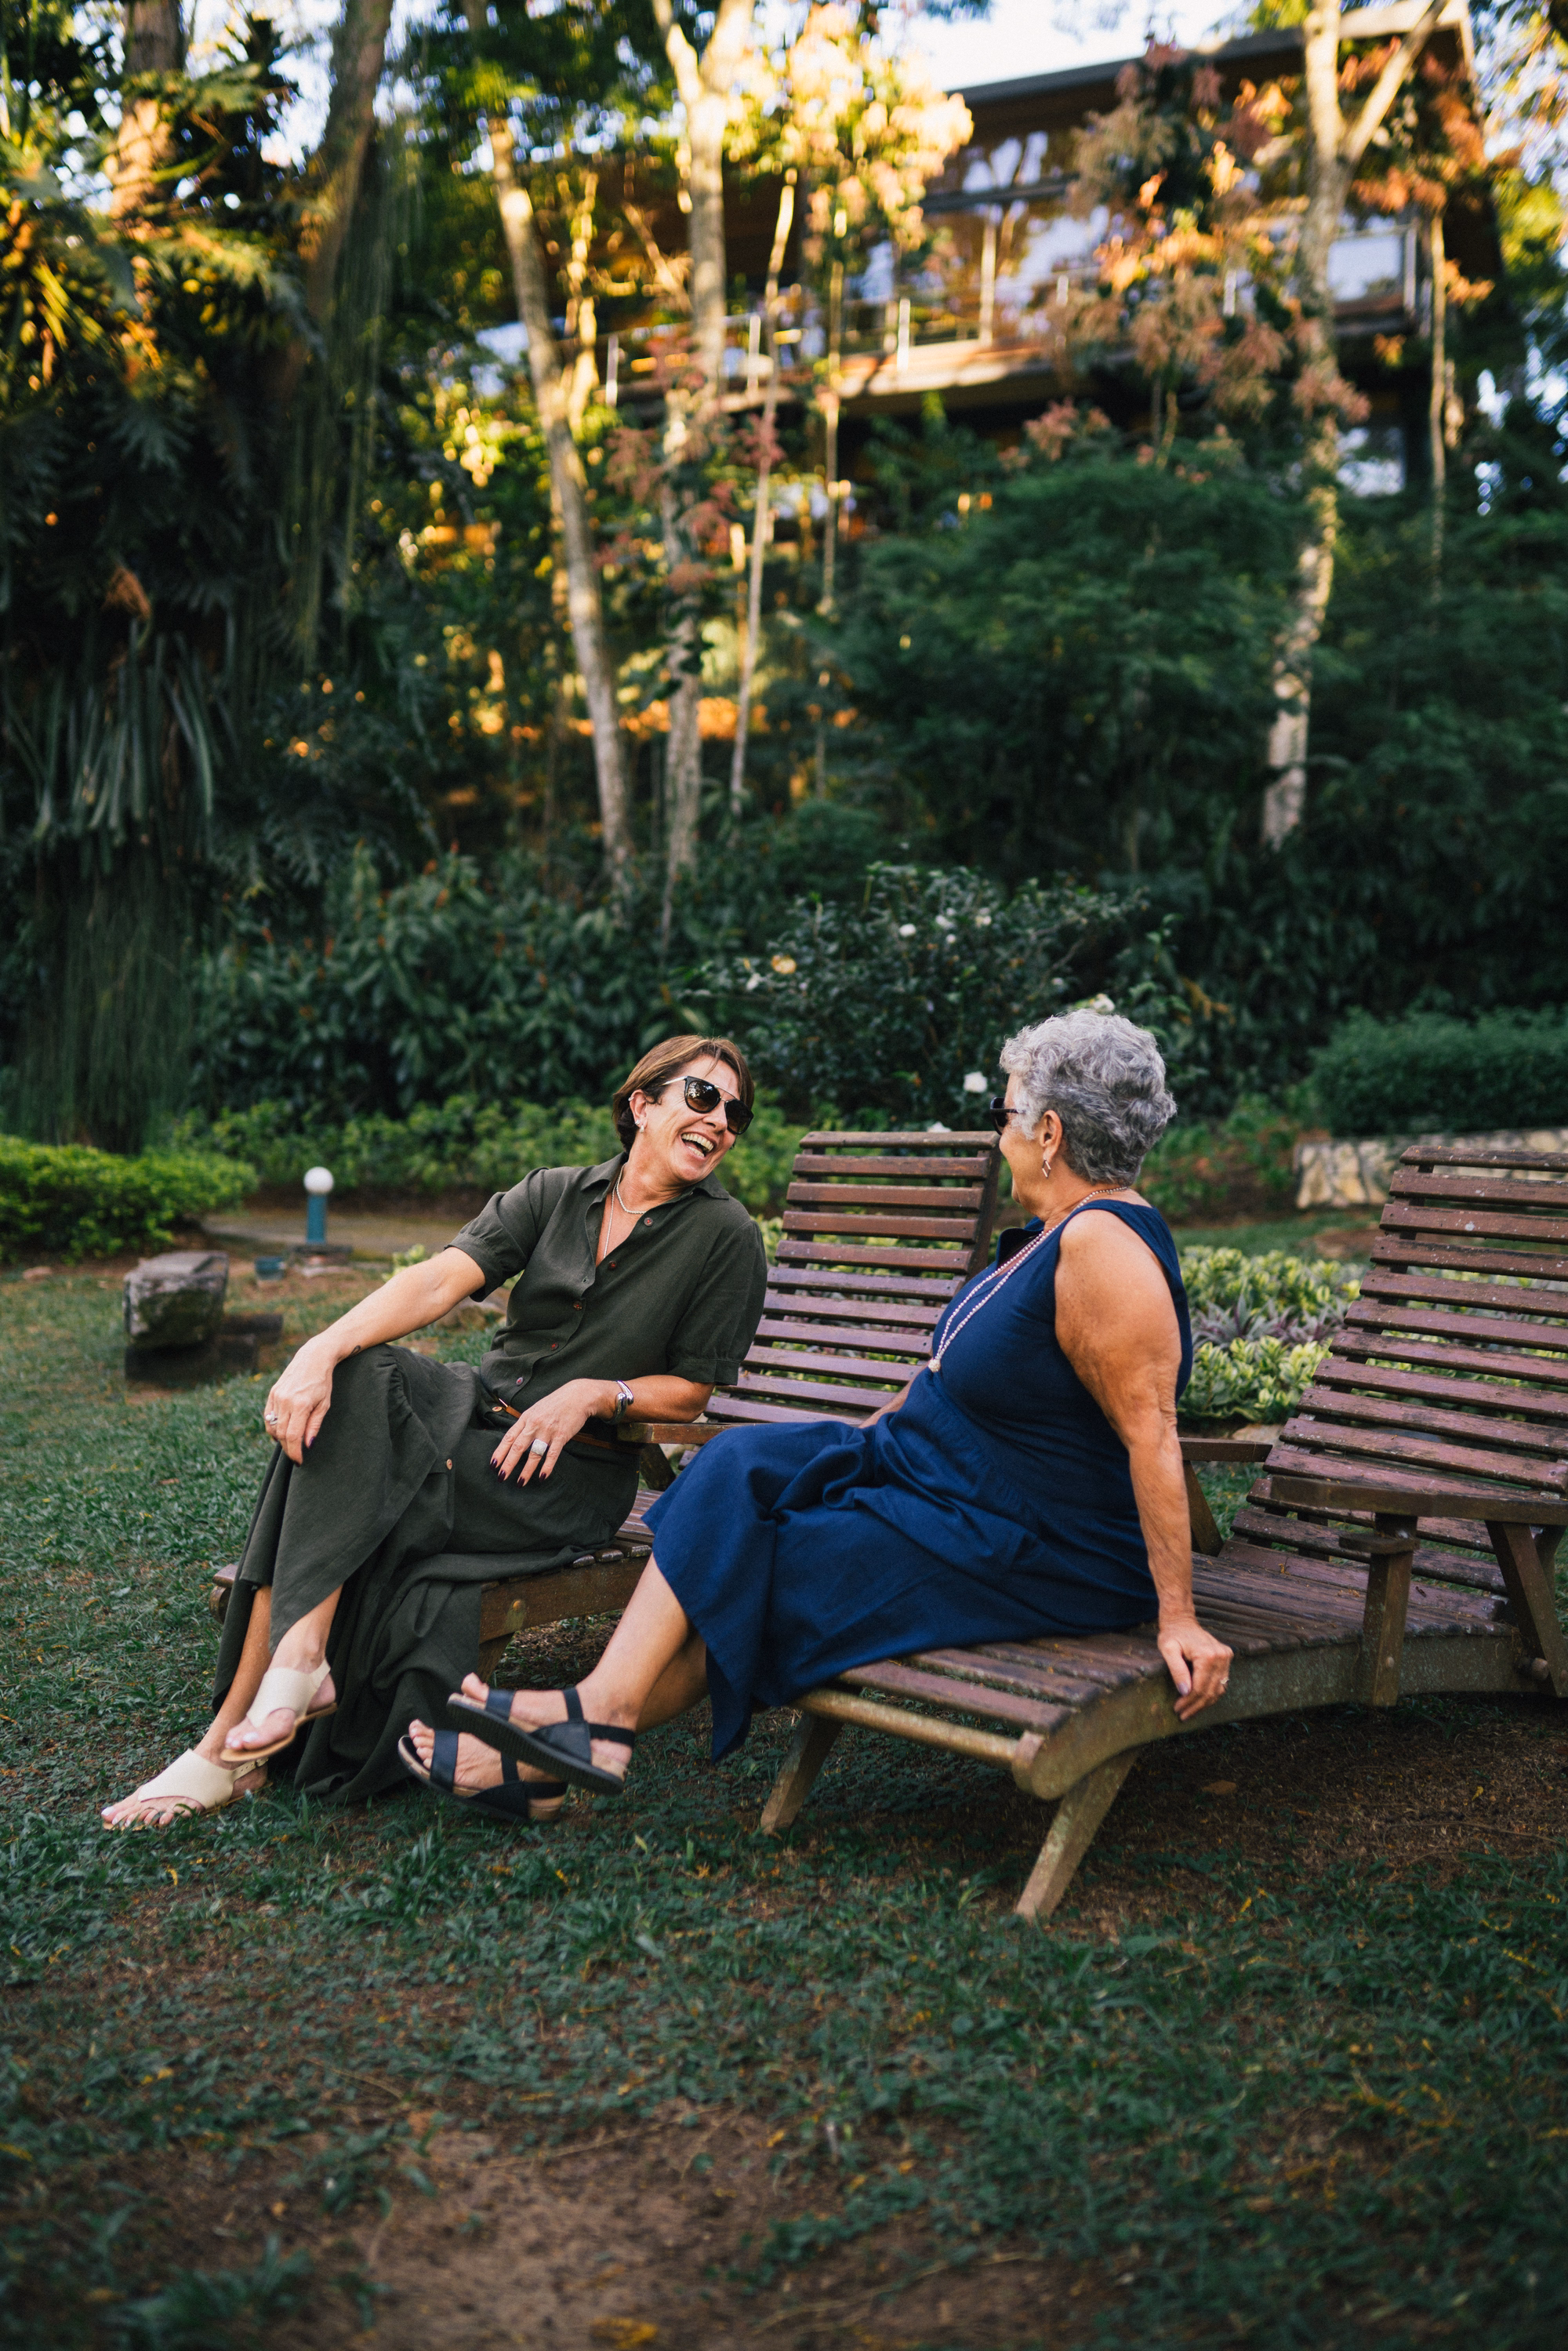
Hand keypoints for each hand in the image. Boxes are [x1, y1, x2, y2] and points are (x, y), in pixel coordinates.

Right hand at [263, 1338, 337, 1463]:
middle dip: (288, 1448)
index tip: (299, 1461)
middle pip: (281, 1434)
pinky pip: (268, 1416)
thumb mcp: (324, 1404)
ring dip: (279, 1439)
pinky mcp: (272, 1393)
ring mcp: (276, 1396)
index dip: (294, 1452)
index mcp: (300, 1405)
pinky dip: (272, 1427)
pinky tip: (280, 1433)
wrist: (313, 1358)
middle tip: (295, 1456)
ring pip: (272, 1426)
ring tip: (290, 1444)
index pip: (292, 1436)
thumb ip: (314, 1426)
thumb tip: (307, 1445)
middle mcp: (285, 1401)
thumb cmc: (323, 1381)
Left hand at [491, 1379, 608, 1485]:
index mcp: (526, 1418)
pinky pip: (552, 1454)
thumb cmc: (555, 1403)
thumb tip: (515, 1438)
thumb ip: (526, 1423)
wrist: (577, 1396)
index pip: (509, 1437)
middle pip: (518, 1447)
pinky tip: (542, 1477)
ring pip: (534, 1454)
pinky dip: (547, 1467)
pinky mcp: (561, 1436)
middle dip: (508, 1464)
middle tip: (501, 1477)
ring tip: (520, 1483)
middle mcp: (534, 1424)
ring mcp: (548, 1430)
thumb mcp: (536, 1409)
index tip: (493, 1464)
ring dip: (526, 1470)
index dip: (500, 1452)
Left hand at [1157, 1614, 1232, 1721]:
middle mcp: (1221, 1656)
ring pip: (1218, 1689)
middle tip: (1183, 1715)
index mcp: (1207, 1655)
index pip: (1200, 1687)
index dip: (1189, 1702)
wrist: (1182, 1621)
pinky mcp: (1227, 1658)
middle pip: (1210, 1691)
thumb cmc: (1172, 1634)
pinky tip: (1200, 1700)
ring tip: (1190, 1711)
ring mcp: (1227, 1657)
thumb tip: (1185, 1692)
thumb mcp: (1168, 1650)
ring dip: (1205, 1703)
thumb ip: (1177, 1670)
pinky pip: (1222, 1682)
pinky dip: (1212, 1693)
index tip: (1177, 1709)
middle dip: (1196, 1706)